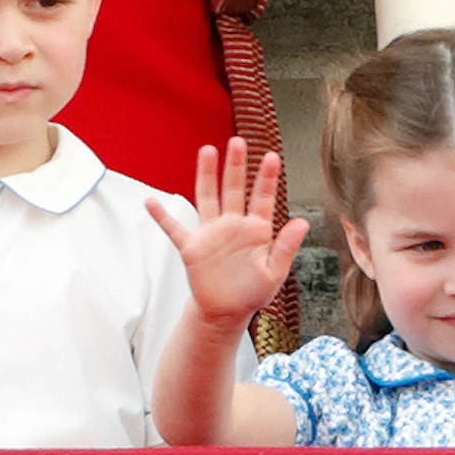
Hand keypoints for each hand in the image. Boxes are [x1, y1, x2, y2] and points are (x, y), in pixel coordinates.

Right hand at [147, 138, 309, 329]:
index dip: (267, 177)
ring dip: (207, 175)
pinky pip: (174, 229)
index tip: (271, 157)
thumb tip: (303, 222)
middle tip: (238, 142)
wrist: (226, 312)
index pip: (263, 197)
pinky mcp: (192, 247)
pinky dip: (162, 217)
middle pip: (234, 188)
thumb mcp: (274, 272)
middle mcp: (233, 225)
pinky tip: (151, 202)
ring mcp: (211, 233)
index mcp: (256, 230)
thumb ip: (286, 246)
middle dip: (236, 165)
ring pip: (208, 197)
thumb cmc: (252, 293)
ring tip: (207, 151)